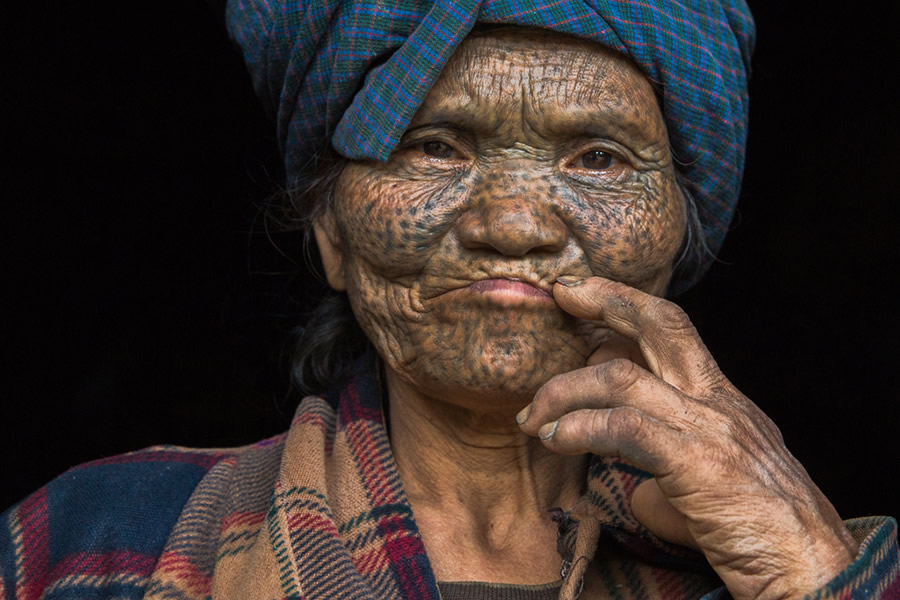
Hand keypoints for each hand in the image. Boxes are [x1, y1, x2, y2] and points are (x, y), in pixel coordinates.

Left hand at [517, 277, 857, 599]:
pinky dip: (581, 428)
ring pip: (622, 378)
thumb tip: (634, 484)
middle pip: (663, 324)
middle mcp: (719, 401)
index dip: (627, 306)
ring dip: (565, 392)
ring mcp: (710, 427)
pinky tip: (557, 439)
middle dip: (608, 299)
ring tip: (535, 418)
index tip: (583, 296)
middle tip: (561, 295)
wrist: (813, 568)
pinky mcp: (697, 462)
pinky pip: (626, 428)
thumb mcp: (706, 489)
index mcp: (723, 401)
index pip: (675, 331)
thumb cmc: (758, 534)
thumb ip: (664, 473)